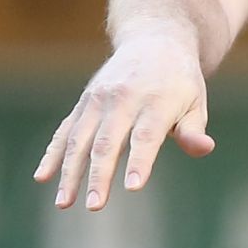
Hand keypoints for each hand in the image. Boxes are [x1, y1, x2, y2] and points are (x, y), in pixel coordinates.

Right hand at [34, 28, 214, 210]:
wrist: (154, 41)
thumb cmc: (180, 82)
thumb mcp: (195, 102)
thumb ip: (194, 129)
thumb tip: (204, 149)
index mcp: (156, 101)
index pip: (145, 136)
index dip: (139, 161)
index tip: (133, 187)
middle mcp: (123, 99)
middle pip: (107, 141)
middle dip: (99, 175)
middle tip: (94, 206)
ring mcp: (98, 100)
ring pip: (79, 139)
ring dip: (69, 172)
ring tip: (64, 203)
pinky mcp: (84, 103)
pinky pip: (64, 130)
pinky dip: (52, 154)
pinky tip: (42, 177)